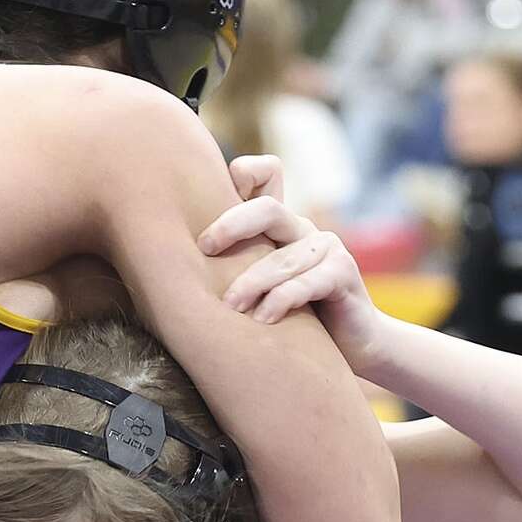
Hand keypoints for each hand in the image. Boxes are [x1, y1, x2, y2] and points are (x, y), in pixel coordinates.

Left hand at [199, 192, 386, 380]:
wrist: (352, 347)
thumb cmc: (295, 321)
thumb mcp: (259, 291)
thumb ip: (232, 272)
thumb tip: (170, 267)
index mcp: (279, 226)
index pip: (266, 175)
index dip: (243, 174)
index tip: (211, 211)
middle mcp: (301, 229)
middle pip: (267, 208)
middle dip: (231, 225)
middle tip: (204, 248)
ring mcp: (326, 248)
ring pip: (282, 257)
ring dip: (252, 282)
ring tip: (232, 307)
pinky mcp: (344, 272)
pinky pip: (307, 281)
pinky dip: (282, 300)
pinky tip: (265, 319)